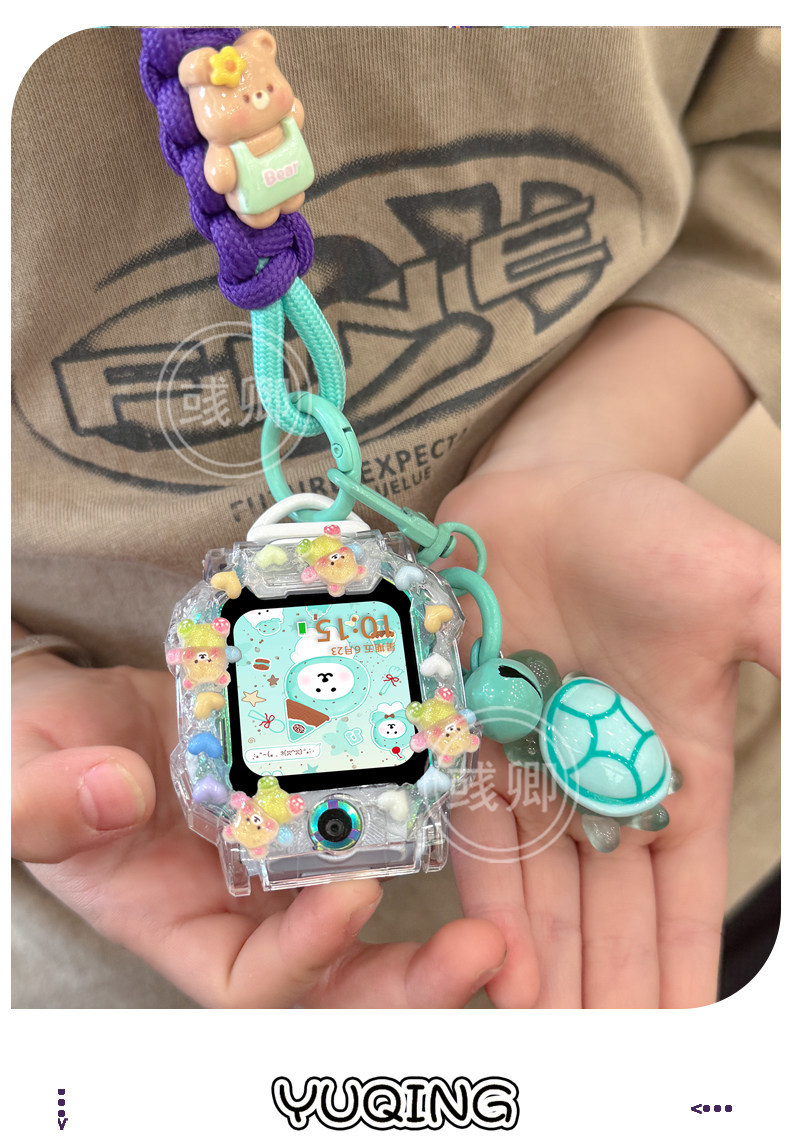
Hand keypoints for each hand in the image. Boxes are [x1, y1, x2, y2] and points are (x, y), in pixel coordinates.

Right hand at [12, 651, 504, 1007]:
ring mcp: (291, 849)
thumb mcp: (22, 778)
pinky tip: (461, 773)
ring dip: (442, 902)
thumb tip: (113, 792)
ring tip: (504, 889)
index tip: (353, 899)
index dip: (307, 957)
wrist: (80, 717)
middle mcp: (252, 903)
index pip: (256, 983)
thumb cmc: (38, 759)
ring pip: (379, 897)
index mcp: (183, 926)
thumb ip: (44, 800)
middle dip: (413, 980)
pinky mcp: (318, 789)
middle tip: (483, 951)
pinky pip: (376, 810)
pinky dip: (421, 806)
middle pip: (345, 972)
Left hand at [439, 459, 778, 1007]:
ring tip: (550, 1047)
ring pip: (544, 892)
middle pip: (610, 910)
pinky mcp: (466, 743)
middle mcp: (601, 778)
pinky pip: (478, 840)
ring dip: (549, 969)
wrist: (543, 489)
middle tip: (603, 1075)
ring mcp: (531, 766)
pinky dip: (489, 905)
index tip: (682, 1038)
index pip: (684, 886)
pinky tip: (494, 967)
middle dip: (610, 989)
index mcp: (676, 760)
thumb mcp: (744, 591)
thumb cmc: (646, 533)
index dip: (682, 959)